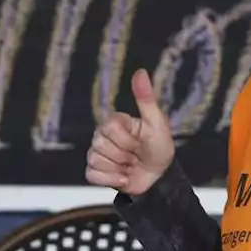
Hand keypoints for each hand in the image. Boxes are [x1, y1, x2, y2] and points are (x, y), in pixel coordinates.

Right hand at [84, 69, 175, 195]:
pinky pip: (91, 175)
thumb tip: (140, 71)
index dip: (129, 138)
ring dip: (120, 168)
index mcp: (115, 122)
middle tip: (137, 155)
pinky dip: (111, 180)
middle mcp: (101, 135)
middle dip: (125, 154)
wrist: (159, 177)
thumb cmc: (159, 147)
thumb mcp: (157, 123)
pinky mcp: (94, 172)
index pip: (110, 127)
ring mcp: (96, 154)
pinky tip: (123, 177)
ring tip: (130, 166)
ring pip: (96, 160)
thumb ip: (146, 98)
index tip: (141, 141)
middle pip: (101, 145)